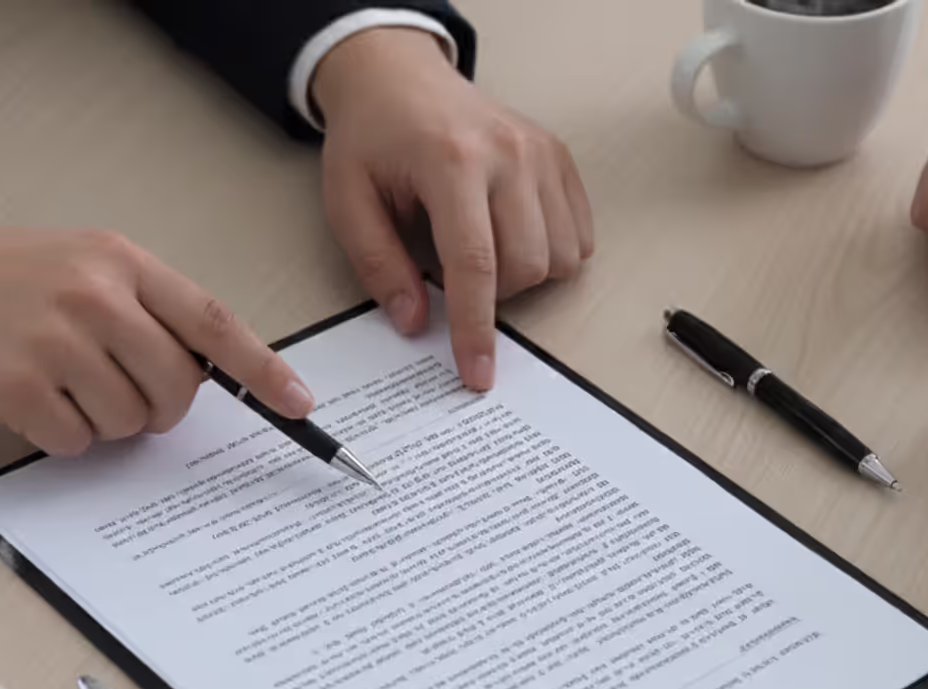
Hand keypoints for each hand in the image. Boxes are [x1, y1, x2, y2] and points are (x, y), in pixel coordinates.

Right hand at [0, 219, 312, 456]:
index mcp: (120, 261)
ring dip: (101, 420)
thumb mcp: (78, 263)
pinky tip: (24, 397)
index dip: (262, 369)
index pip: (212, 320)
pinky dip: (58, 434)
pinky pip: (76, 441)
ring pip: (128, 421)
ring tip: (55, 380)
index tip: (300, 405)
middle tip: (114, 390)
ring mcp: (57, 341)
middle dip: (157, 408)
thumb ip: (140, 308)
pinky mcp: (19, 386)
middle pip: (176, 388)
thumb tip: (199, 375)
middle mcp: (95, 296)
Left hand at [312, 28, 594, 388]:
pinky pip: (580, 233)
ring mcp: (540, 152)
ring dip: (524, 276)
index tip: (476, 374)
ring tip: (483, 248)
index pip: (475, 265)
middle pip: (527, 266)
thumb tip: (416, 322)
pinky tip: (511, 235)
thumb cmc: (372, 138)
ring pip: (562, 256)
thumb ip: (378, 265)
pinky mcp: (559, 156)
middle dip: (493, 295)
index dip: (475, 329)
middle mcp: (508, 154)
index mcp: (451, 162)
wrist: (397, 76)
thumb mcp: (348, 201)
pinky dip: (552, 252)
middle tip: (451, 268)